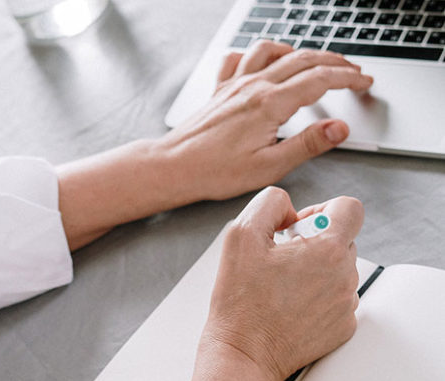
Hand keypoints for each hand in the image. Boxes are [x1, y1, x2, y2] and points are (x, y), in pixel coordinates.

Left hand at [158, 41, 373, 202]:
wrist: (173, 167)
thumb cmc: (214, 172)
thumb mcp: (269, 167)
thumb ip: (307, 145)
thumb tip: (339, 128)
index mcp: (270, 104)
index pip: (321, 80)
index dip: (349, 78)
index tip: (365, 82)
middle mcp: (253, 86)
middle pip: (304, 59)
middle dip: (335, 62)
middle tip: (353, 71)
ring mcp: (235, 84)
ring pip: (274, 51)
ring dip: (300, 52)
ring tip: (316, 62)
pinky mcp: (220, 90)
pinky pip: (241, 57)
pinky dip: (260, 54)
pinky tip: (264, 62)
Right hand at [203, 186, 362, 380]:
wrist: (243, 355)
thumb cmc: (239, 303)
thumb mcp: (240, 235)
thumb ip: (270, 204)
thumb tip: (289, 209)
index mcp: (327, 250)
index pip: (349, 208)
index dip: (322, 210)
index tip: (299, 227)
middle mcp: (344, 276)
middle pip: (343, 240)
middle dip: (314, 244)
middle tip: (281, 262)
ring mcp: (346, 305)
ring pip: (340, 271)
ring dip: (316, 272)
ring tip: (282, 289)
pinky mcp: (343, 328)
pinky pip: (338, 300)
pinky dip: (318, 299)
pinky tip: (290, 308)